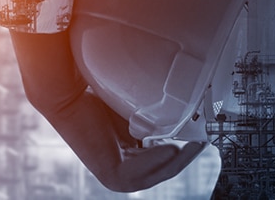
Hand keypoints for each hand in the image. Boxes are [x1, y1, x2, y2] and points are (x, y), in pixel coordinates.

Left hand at [67, 90, 205, 191]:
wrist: (68, 97)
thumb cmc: (99, 99)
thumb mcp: (135, 111)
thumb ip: (157, 117)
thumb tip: (189, 107)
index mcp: (134, 161)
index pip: (168, 160)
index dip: (188, 148)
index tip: (206, 132)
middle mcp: (127, 175)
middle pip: (168, 167)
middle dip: (189, 153)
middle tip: (206, 136)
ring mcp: (120, 178)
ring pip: (159, 171)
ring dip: (180, 157)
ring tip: (196, 141)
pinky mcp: (113, 175)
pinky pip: (143, 170)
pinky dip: (159, 159)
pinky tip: (173, 147)